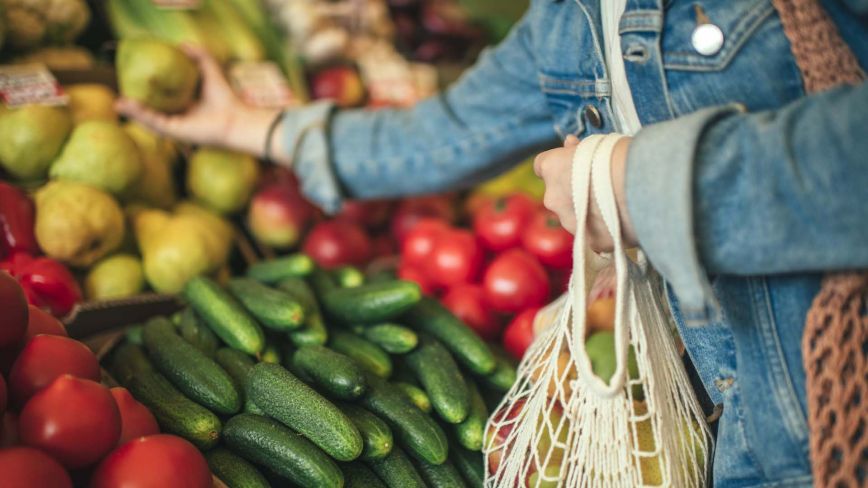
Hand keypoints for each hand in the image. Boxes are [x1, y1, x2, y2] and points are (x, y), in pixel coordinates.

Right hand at [115, 45, 282, 158]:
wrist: (235, 119)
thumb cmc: (226, 98)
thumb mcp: (210, 71)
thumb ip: (200, 56)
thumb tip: (183, 44)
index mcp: (185, 106)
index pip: (161, 98)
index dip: (147, 90)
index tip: (132, 79)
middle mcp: (178, 117)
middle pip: (151, 110)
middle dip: (134, 104)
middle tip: (119, 92)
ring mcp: (174, 126)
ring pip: (148, 118)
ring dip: (132, 111)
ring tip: (117, 101)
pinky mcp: (174, 132)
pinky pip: (153, 122)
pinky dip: (139, 114)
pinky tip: (126, 105)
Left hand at [533, 135, 637, 251]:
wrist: (644, 187)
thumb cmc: (622, 157)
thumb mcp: (596, 144)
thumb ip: (577, 150)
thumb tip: (570, 145)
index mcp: (552, 168)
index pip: (542, 166)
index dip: (558, 166)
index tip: (571, 165)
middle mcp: (553, 198)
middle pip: (559, 195)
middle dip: (574, 192)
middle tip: (601, 186)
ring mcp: (570, 223)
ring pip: (575, 217)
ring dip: (589, 212)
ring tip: (616, 205)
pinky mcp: (590, 242)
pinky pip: (594, 235)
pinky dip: (605, 230)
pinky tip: (623, 221)